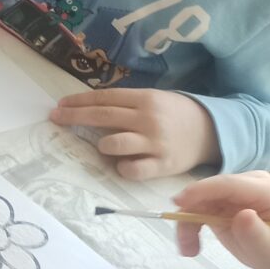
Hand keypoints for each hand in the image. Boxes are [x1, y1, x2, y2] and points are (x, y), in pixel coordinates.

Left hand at [49, 88, 217, 179]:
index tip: (59, 105)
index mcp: (146, 99)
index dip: (79, 101)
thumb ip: (126, 104)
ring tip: (106, 146)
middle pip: (103, 117)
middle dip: (74, 117)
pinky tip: (123, 164)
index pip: (105, 98)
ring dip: (102, 145)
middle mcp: (148, 119)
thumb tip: (87, 107)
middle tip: (56, 118)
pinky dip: (122, 168)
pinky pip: (131, 170)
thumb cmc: (175, 115)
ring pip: (113, 144)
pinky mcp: (162, 165)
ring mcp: (155, 143)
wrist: (213, 131)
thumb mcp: (154, 100)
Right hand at [170, 171, 269, 268]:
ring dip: (188, 225)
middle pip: (209, 192)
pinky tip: (192, 246)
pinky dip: (191, 227)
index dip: (202, 190)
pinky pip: (199, 210)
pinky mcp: (224, 203)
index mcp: (265, 190)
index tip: (178, 202)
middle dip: (190, 214)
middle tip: (185, 246)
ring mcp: (235, 193)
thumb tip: (242, 215)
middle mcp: (248, 185)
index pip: (228, 184)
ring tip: (189, 251)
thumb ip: (257, 233)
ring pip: (199, 201)